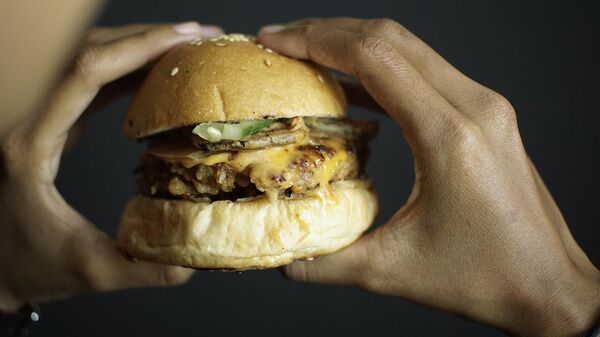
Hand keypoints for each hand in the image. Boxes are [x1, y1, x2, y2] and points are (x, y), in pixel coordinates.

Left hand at [0, 22, 222, 311]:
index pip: (86, 72)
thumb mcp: (89, 273)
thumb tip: (194, 262)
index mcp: (31, 143)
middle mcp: (29, 118)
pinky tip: (156, 74)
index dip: (139, 47)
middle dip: (146, 37)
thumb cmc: (27, 268)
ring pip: (87, 59)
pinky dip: (127, 70)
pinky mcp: (50, 123)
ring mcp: (38, 117)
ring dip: (137, 48)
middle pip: (87, 51)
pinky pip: (90, 81)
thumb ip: (143, 269)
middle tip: (198, 36)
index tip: (184, 40)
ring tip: (185, 49)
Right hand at [258, 18, 599, 336]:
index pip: (375, 57)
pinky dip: (381, 70)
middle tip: (281, 40)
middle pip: (390, 38)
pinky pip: (424, 73)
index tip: (275, 41)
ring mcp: (484, 106)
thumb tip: (282, 258)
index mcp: (450, 137)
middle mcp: (474, 107)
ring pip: (409, 49)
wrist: (549, 285)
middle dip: (328, 32)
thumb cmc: (487, 278)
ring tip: (308, 56)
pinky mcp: (485, 114)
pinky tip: (351, 88)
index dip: (316, 40)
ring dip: (354, 45)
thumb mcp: (394, 272)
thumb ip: (327, 263)